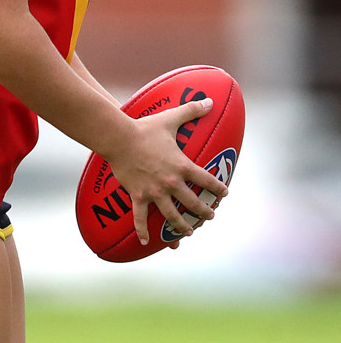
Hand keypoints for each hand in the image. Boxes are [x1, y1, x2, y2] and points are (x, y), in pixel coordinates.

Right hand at [106, 98, 227, 247]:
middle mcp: (171, 182)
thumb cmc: (146, 128)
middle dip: (203, 212)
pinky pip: (140, 218)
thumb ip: (192, 110)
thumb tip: (210, 101)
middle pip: (192, 203)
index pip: (206, 180)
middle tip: (209, 216)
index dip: (217, 188)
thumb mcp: (171, 118)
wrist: (119, 138)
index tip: (224, 193)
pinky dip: (142, 231)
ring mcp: (154, 192)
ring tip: (187, 233)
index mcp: (181, 166)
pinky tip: (145, 241)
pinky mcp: (138, 196)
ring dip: (181, 226)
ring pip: (171, 215)